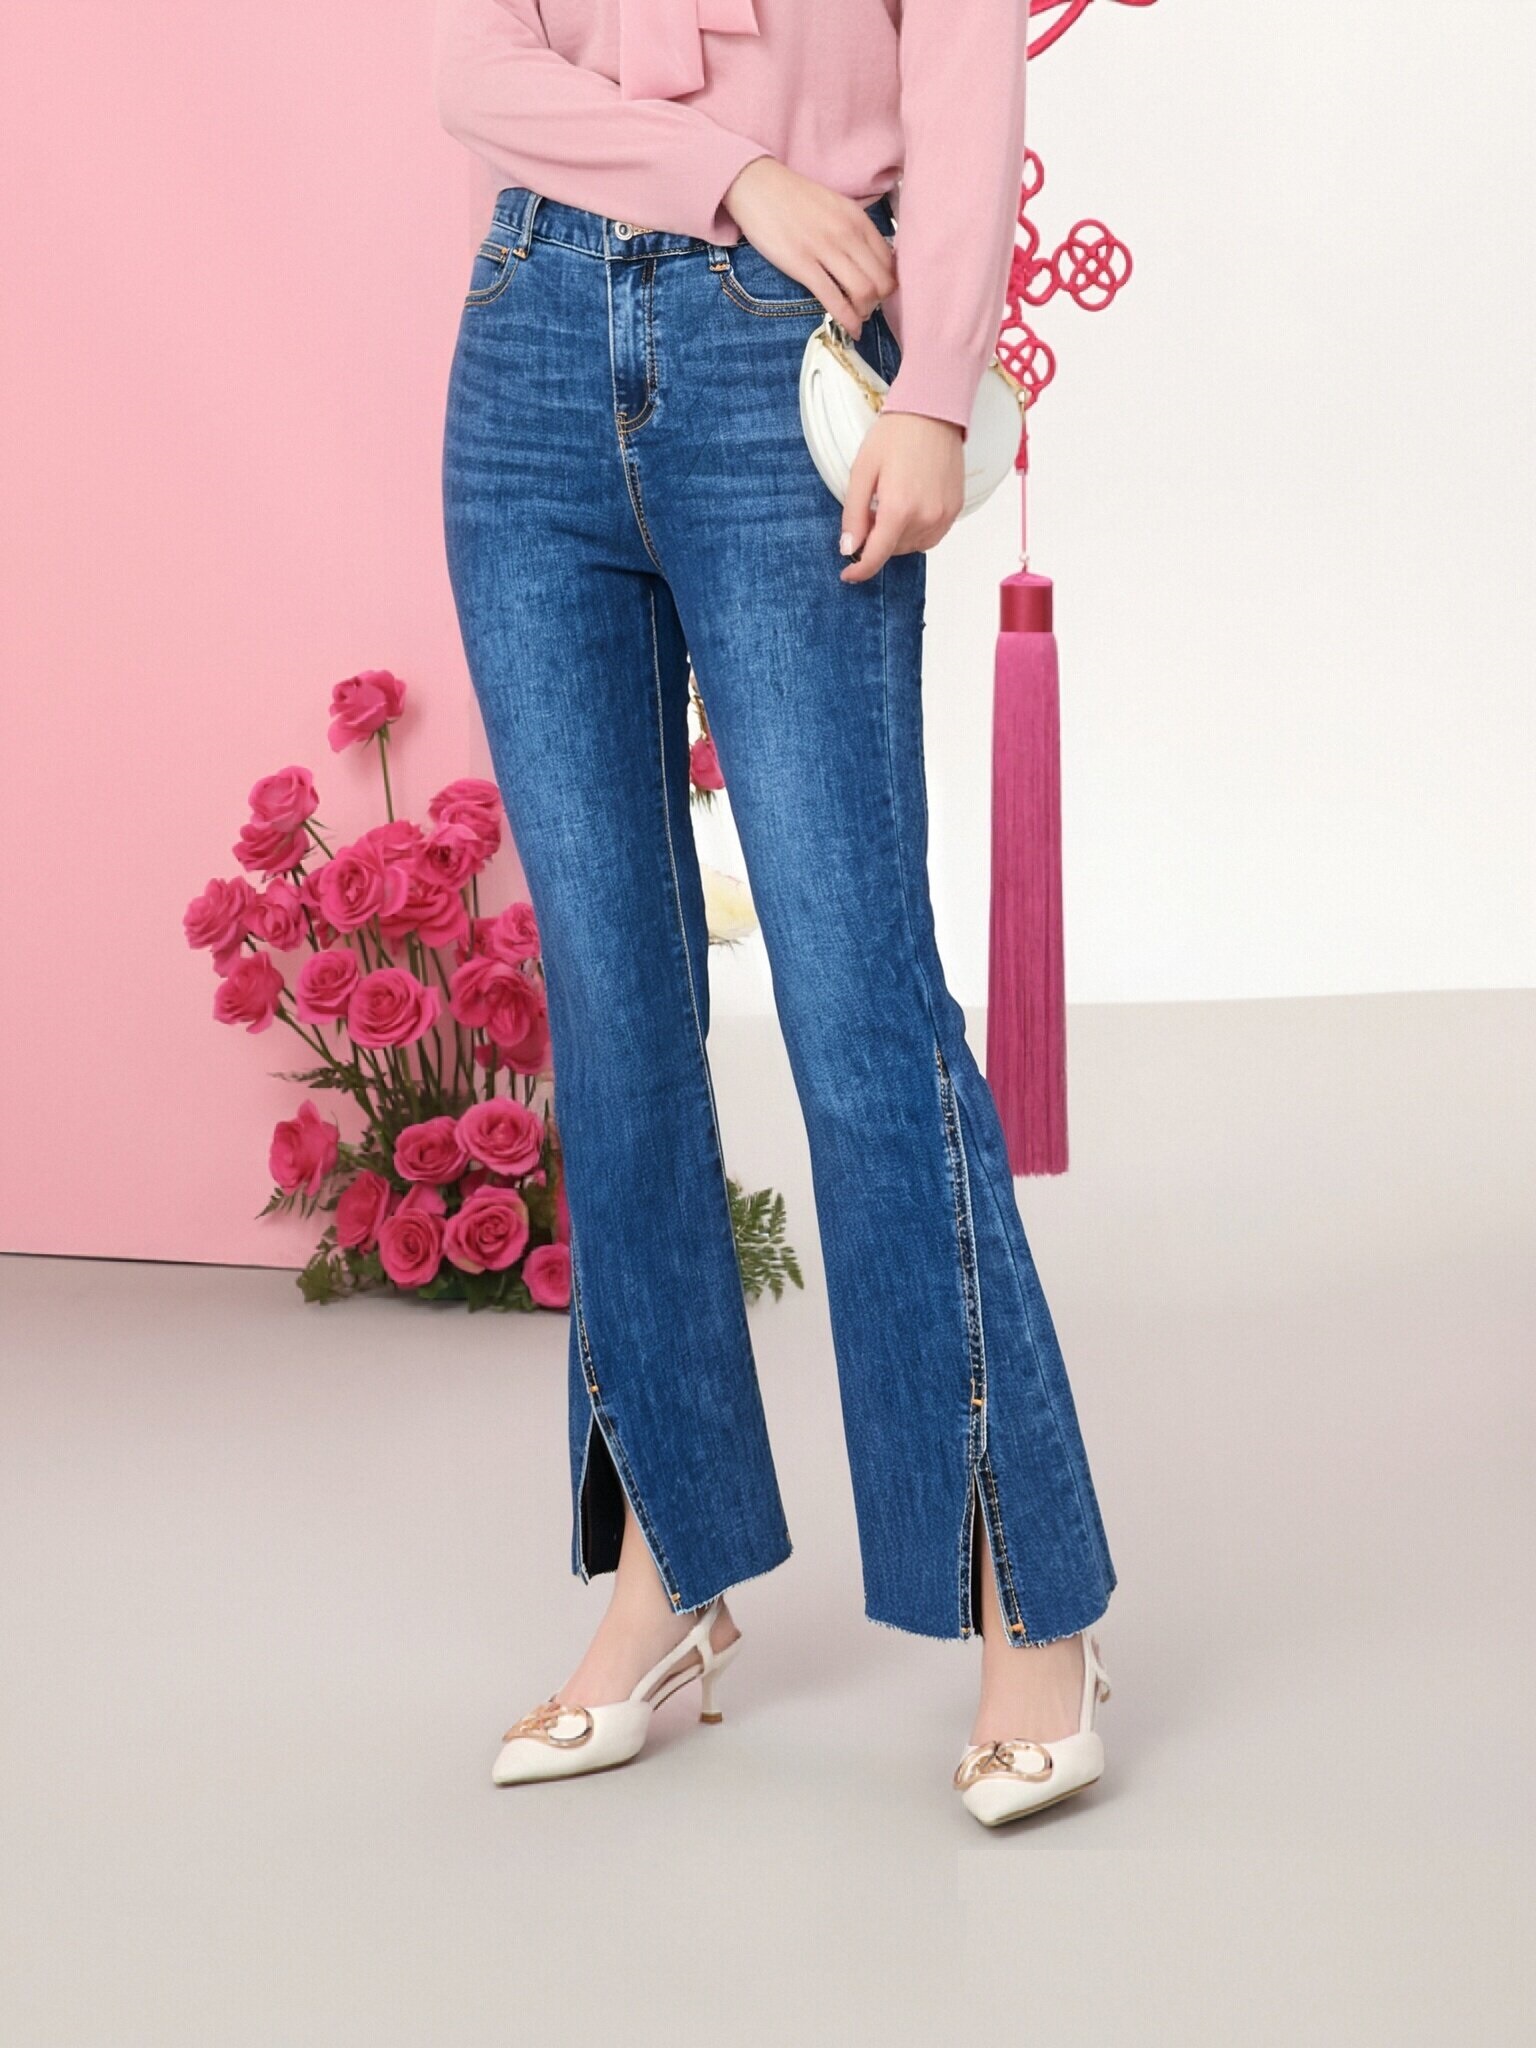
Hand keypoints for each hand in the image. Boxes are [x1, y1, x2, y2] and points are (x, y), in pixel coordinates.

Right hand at [723, 158, 896, 336]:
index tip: (881, 292)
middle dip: (880, 301)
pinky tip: (851, 329)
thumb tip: (868, 259)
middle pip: (881, 280)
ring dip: (866, 312)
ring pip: (863, 291)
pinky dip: (848, 319)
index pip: (888, 259)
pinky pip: (834, 299)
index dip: (889, 282)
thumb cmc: (794, 198)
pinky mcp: (803, 265)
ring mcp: (825, 249)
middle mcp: (847, 233)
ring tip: (860, 318)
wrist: (758, 186)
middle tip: (871, 308)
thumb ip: (854, 229)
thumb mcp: (835, 206)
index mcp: (857, 218)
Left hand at [838, 413, 964, 582]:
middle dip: (878, 540)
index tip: (848, 574)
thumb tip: (849, 548)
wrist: (933, 412)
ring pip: (913, 546)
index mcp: (899, 509)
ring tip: (892, 503)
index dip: (859, 570)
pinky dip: (916, 531)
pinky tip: (910, 506)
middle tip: (872, 509)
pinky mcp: (955, 509)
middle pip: (894, 550)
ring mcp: (944, 515)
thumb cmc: (896, 435)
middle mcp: (926, 517)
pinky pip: (931, 536)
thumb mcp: (862, 472)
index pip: (876, 556)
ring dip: (897, 536)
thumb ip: (854, 515)